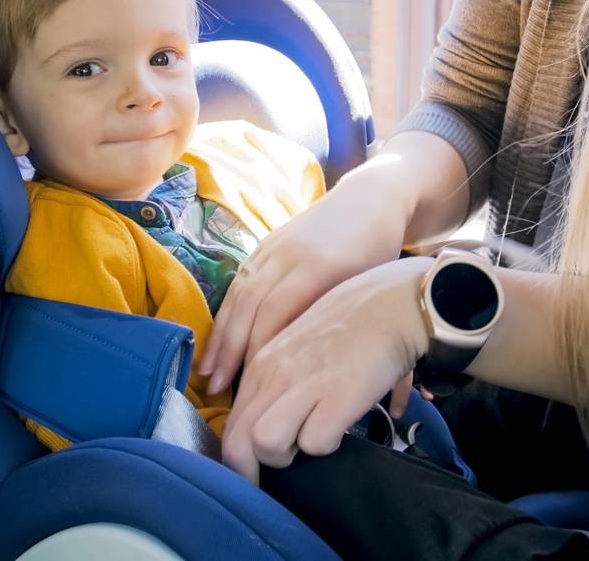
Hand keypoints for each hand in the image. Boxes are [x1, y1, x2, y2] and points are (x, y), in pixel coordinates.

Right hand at [199, 172, 409, 394]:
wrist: (371, 199)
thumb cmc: (380, 251)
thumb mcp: (371, 287)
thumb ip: (345, 323)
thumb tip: (331, 372)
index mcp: (317, 267)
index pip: (275, 315)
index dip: (257, 352)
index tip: (249, 388)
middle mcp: (288, 255)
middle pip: (249, 307)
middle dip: (230, 352)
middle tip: (216, 390)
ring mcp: (273, 247)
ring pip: (238, 295)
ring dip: (221, 336)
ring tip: (208, 371)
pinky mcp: (265, 244)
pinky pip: (239, 281)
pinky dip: (225, 313)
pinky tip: (218, 338)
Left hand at [220, 256, 432, 483]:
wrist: (394, 303)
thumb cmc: (352, 326)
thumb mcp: (299, 348)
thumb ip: (277, 379)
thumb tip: (265, 422)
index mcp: (261, 363)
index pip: (230, 426)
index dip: (240, 458)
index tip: (257, 470)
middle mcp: (274, 375)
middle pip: (237, 444)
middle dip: (253, 473)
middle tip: (277, 479)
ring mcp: (303, 385)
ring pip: (264, 445)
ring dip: (287, 455)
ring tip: (310, 440)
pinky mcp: (336, 398)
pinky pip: (314, 444)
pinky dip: (326, 445)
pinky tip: (339, 428)